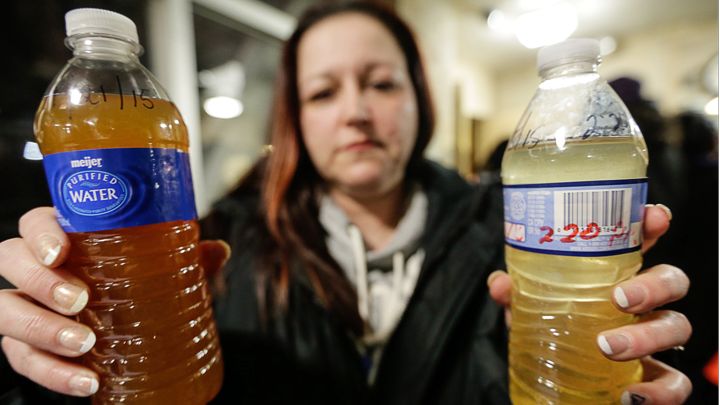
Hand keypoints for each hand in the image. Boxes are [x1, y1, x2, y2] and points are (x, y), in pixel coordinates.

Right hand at [0, 207, 230, 396]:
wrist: (117, 329)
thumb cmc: (129, 284)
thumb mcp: (158, 269)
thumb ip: (184, 258)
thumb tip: (218, 251)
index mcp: (64, 239)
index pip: (35, 222)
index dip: (41, 232)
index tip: (62, 250)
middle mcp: (34, 269)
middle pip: (11, 261)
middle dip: (40, 280)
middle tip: (79, 300)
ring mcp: (23, 307)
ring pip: (6, 312)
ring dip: (41, 330)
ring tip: (84, 344)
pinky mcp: (23, 346)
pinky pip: (22, 360)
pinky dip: (53, 374)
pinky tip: (86, 381)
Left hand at [487, 204, 692, 403]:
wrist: (556, 386)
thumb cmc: (550, 332)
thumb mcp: (527, 310)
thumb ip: (515, 295)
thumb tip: (500, 284)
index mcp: (613, 276)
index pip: (642, 242)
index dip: (653, 225)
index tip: (654, 218)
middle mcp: (641, 304)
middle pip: (670, 280)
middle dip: (653, 284)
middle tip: (620, 298)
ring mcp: (652, 340)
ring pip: (677, 326)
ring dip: (646, 336)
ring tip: (608, 346)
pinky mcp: (655, 378)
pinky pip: (675, 382)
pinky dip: (660, 390)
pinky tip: (630, 394)